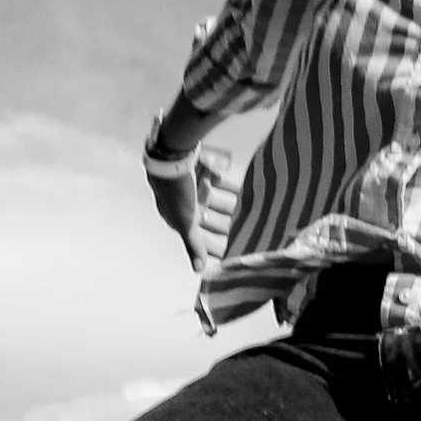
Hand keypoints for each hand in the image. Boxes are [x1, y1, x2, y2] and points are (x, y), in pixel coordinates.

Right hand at [142, 135, 237, 274]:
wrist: (171, 149)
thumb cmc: (175, 188)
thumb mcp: (185, 221)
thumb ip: (193, 245)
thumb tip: (198, 271)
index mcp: (176, 217)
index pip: (196, 237)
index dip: (212, 247)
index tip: (230, 256)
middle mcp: (183, 202)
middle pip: (207, 218)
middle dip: (224, 227)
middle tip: (245, 234)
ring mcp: (191, 185)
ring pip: (214, 200)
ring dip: (229, 207)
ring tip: (249, 212)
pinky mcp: (199, 168)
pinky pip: (218, 179)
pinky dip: (229, 186)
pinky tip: (244, 190)